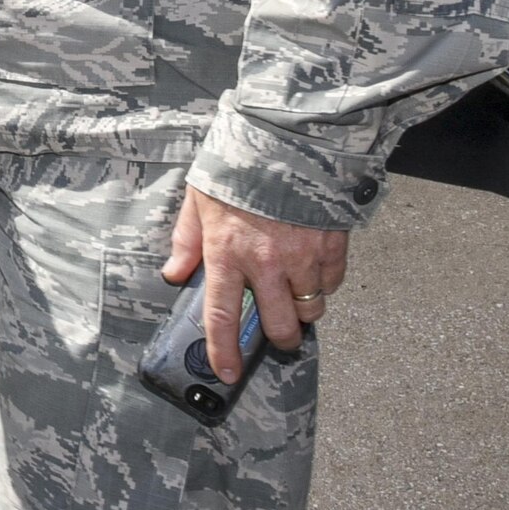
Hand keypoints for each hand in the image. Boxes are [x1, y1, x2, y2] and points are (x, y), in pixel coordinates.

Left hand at [164, 184, 348, 381]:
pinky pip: (332, 283)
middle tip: (276, 333)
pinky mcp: (332, 245)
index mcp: (226, 252)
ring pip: (311, 309)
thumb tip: (175, 274)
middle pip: (279, 325)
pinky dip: (324, 284)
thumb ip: (186, 240)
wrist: (283, 137)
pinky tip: (312, 268)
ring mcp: (303, 256)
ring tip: (294, 293)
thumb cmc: (236, 166)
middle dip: (279, 338)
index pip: (220, 315)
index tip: (227, 372)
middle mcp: (265, 262)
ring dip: (303, 310)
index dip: (223, 350)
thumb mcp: (198, 199)